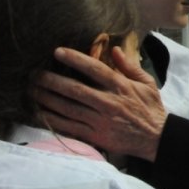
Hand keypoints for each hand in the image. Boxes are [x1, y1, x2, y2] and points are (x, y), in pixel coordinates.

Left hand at [34, 46, 166, 161]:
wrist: (157, 138)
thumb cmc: (151, 109)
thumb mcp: (147, 83)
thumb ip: (130, 66)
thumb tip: (114, 49)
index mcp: (121, 87)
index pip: (95, 69)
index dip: (75, 59)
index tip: (58, 51)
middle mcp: (109, 103)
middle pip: (75, 89)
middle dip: (52, 80)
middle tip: (34, 73)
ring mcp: (100, 121)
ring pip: (68, 108)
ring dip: (47, 99)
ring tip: (31, 90)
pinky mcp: (96, 136)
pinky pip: (69, 127)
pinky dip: (52, 120)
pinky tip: (39, 113)